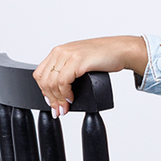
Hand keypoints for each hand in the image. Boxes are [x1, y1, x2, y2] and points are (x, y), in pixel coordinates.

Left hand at [33, 36, 147, 116]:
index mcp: (59, 52)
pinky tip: (71, 98)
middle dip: (50, 99)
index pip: (40, 74)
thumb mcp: (79, 62)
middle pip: (44, 80)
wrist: (120, 50)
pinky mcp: (77, 61)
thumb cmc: (103, 57)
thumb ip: (67, 72)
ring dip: (58, 99)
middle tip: (58, 110)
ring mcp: (68, 55)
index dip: (44, 91)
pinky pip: (63, 82)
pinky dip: (65, 94)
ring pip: (52, 83)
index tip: (52, 103)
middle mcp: (61, 52)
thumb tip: (59, 94)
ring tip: (65, 107)